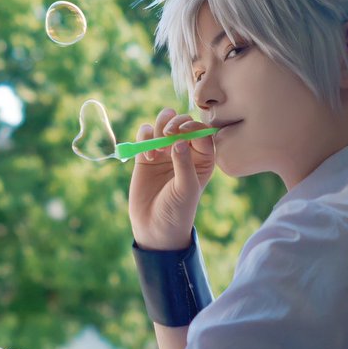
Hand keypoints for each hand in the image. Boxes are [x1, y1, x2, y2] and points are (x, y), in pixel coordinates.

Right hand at [128, 107, 214, 249]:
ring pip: (162, 122)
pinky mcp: (146, 154)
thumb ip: (184, 164)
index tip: (181, 132)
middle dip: (175, 122)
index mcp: (203, 158)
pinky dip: (144, 138)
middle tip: (168, 133)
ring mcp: (165, 151)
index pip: (201, 131)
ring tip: (158, 149)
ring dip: (158, 128)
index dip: (192, 126)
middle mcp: (185, 151)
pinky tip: (147, 157)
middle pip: (182, 122)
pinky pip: (145, 134)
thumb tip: (180, 140)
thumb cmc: (178, 210)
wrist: (154, 226)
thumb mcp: (186, 188)